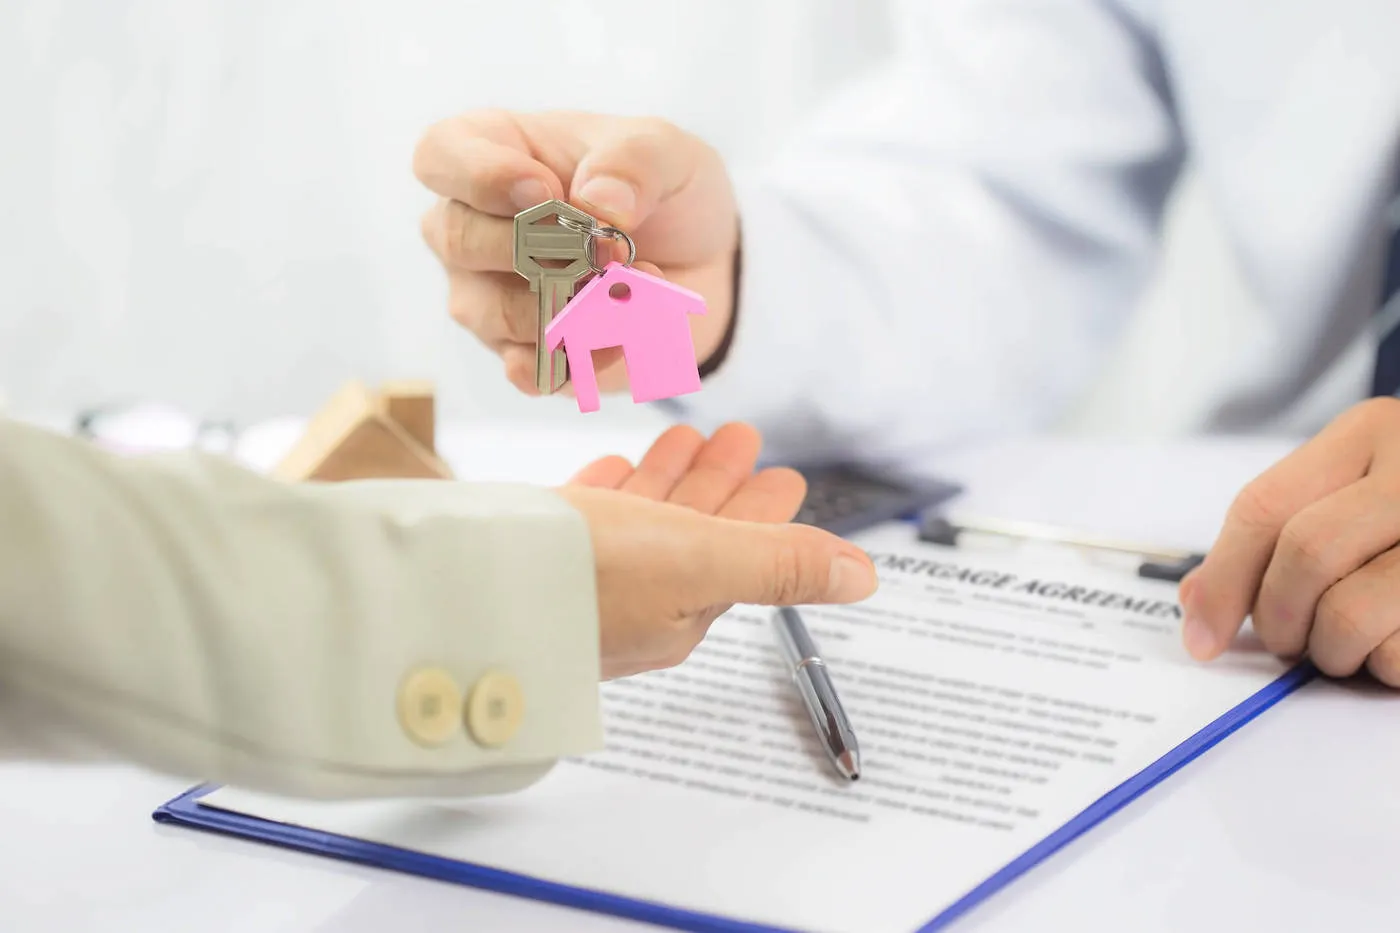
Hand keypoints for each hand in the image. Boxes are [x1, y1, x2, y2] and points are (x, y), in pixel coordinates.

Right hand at [412, 110, 738, 396]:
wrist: (700, 261)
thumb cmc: (660, 189)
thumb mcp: (665, 150)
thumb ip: (633, 161)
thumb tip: (596, 201)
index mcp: (492, 152)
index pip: (440, 156)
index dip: (481, 176)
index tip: (545, 192)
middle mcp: (474, 226)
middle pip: (457, 239)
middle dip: (533, 248)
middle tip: (604, 248)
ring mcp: (490, 295)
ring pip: (493, 311)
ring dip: (570, 305)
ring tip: (632, 288)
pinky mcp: (526, 353)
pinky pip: (529, 369)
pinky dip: (578, 358)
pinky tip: (615, 341)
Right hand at [557, 423, 877, 678]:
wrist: (453, 594)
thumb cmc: (578, 580)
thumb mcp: (698, 561)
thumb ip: (778, 564)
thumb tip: (863, 578)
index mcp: (682, 612)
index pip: (743, 556)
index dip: (766, 512)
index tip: (784, 473)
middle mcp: (635, 605)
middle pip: (695, 535)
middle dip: (720, 484)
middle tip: (741, 436)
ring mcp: (582, 585)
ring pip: (641, 524)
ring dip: (669, 479)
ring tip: (684, 434)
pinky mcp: (534, 563)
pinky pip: (585, 524)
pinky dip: (610, 492)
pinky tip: (612, 469)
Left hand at [1181, 398, 1399, 686]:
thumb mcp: (1351, 491)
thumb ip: (1276, 533)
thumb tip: (1198, 605)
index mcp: (1371, 433)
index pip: (1265, 508)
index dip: (1222, 580)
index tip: (1201, 635)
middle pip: (1305, 554)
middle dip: (1277, 616)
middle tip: (1286, 640)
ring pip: (1352, 612)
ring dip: (1332, 650)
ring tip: (1345, 645)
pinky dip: (1387, 665)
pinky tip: (1396, 645)